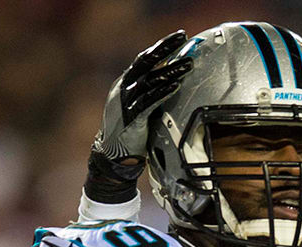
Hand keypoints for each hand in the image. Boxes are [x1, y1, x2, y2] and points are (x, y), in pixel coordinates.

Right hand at [93, 29, 191, 160]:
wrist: (113, 153)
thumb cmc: (130, 128)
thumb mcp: (139, 104)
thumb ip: (150, 90)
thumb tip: (172, 77)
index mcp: (126, 83)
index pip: (145, 58)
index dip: (162, 46)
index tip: (179, 36)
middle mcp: (124, 88)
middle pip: (146, 62)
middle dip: (165, 49)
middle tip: (183, 38)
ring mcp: (125, 102)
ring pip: (150, 81)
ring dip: (171, 71)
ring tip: (188, 65)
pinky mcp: (131, 117)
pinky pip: (149, 102)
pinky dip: (163, 92)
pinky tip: (176, 85)